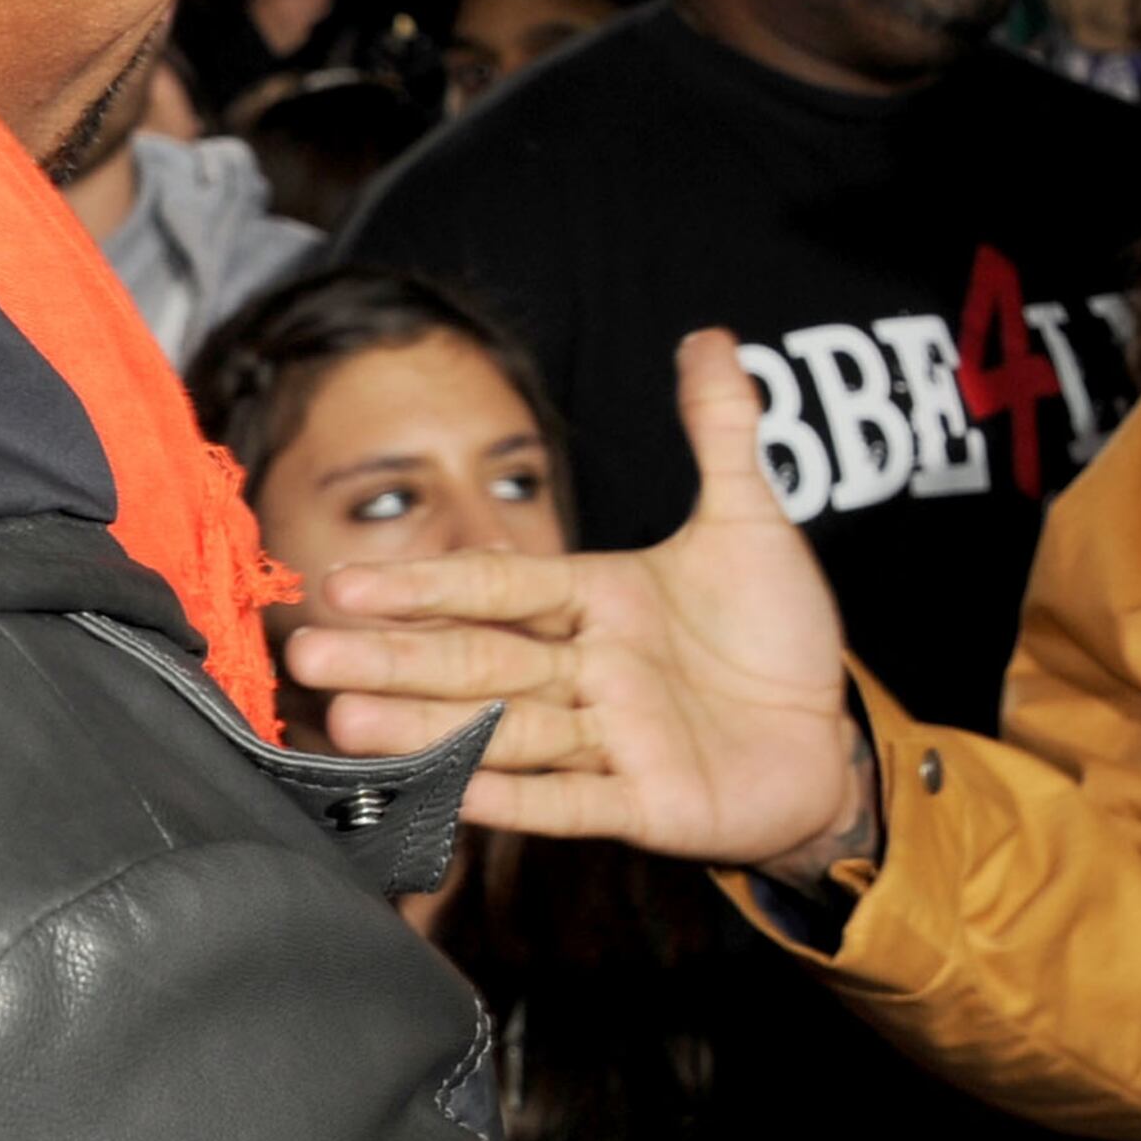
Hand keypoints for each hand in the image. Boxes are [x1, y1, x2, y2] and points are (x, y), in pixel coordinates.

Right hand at [288, 330, 865, 863]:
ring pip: (506, 731)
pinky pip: (570, 802)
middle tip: (311, 653)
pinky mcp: (646, 804)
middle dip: (396, 656)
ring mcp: (612, 741)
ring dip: (429, 728)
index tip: (346, 578)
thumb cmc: (776, 633)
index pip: (498, 586)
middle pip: (479, 660)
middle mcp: (590, 670)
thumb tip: (709, 337)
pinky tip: (450, 793)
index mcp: (597, 599)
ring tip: (348, 721)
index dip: (427, 583)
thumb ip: (720, 431)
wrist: (830, 736)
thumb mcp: (751, 521)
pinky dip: (513, 799)